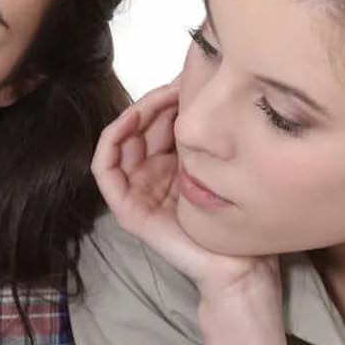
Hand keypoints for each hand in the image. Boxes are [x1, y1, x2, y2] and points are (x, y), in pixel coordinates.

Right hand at [92, 83, 273, 295]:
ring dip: (133, 114)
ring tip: (157, 100)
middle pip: (138, 127)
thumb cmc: (236, 217)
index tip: (187, 81)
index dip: (166, 97)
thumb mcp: (219, 161)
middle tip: (175, 87)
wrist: (239, 263)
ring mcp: (137, 191)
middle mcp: (151, 174)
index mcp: (171, 163)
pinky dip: (110, 141)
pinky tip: (129, 121)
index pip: (156, 121)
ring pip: (120, 140)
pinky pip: (104, 169)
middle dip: (153, 102)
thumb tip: (203, 87)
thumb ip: (205, 132)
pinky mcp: (127, 209)